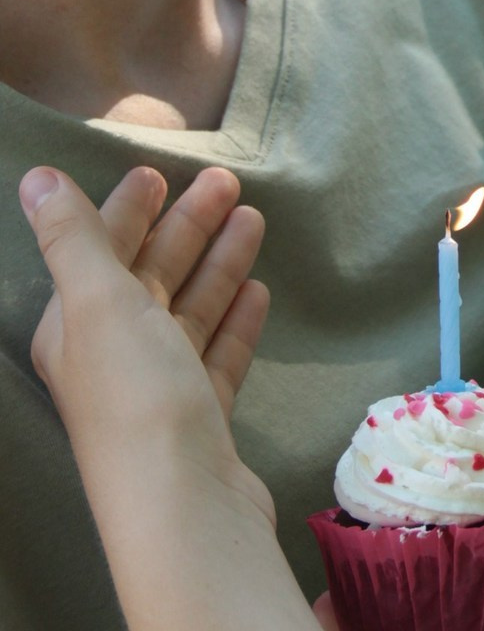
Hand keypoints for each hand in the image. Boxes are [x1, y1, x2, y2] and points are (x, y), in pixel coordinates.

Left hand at [22, 165, 272, 522]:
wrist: (184, 503)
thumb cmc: (136, 395)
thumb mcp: (98, 302)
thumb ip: (73, 237)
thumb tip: (35, 178)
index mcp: (76, 328)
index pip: (101, 252)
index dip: (128, 210)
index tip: (161, 172)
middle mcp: (111, 356)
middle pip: (150, 276)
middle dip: (187, 226)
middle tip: (229, 182)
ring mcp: (158, 388)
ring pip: (189, 308)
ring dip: (219, 262)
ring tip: (254, 220)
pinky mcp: (200, 415)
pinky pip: (217, 352)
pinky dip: (235, 318)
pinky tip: (257, 292)